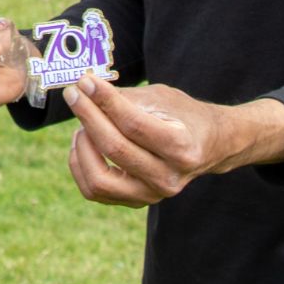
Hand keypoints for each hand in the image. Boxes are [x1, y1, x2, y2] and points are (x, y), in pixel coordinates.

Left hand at [62, 76, 283, 207]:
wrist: (209, 146)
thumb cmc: (183, 115)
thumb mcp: (161, 98)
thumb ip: (124, 97)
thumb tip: (84, 89)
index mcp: (181, 146)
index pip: (133, 124)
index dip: (105, 101)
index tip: (86, 81)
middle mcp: (168, 177)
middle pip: (115, 148)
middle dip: (88, 116)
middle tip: (73, 93)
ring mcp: (152, 195)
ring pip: (99, 179)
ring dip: (82, 146)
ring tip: (82, 123)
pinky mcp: (137, 202)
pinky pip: (95, 190)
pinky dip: (81, 165)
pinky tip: (84, 142)